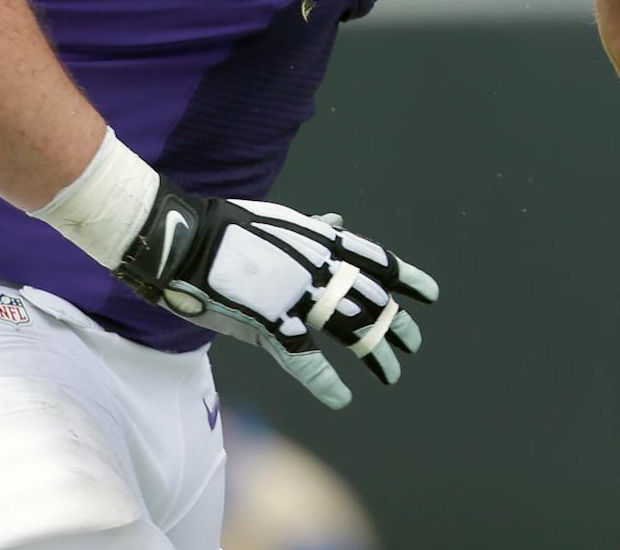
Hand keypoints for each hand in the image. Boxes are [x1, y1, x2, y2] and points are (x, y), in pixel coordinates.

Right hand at [113, 180, 436, 409]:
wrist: (189, 240)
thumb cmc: (231, 229)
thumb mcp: (283, 222)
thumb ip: (313, 229)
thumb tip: (339, 221)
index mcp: (323, 241)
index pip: (379, 261)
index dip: (407, 278)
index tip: (431, 294)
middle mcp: (320, 267)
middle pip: (373, 302)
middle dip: (396, 324)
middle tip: (412, 343)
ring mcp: (299, 296)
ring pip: (353, 331)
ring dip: (376, 354)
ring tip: (392, 374)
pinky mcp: (272, 322)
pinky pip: (308, 360)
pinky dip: (327, 382)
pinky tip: (343, 397)